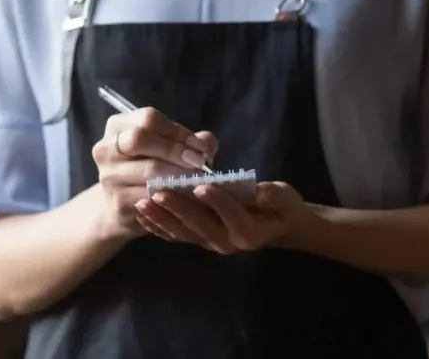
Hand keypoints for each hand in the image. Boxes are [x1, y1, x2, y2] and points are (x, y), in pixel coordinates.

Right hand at [92, 107, 217, 240]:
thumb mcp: (168, 147)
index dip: (178, 132)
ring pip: (148, 170)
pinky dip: (173, 196)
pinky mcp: (117, 202)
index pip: (149, 119)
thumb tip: (206, 144)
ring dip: (178, 174)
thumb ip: (190, 141)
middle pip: (140, 139)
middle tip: (199, 162)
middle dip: (175, 150)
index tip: (199, 147)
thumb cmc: (152, 168)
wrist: (124, 206)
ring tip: (198, 179)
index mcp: (118, 126)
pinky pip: (151, 196)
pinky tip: (187, 197)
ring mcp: (108, 176)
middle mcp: (106, 148)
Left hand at [136, 181, 312, 254]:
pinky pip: (175, 236)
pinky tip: (141, 213)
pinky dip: (157, 226)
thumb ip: (275, 196)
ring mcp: (210, 243)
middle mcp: (228, 242)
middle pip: (200, 226)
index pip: (232, 216)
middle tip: (159, 192)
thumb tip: (261, 191)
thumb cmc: (281, 209)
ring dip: (162, 218)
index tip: (202, 186)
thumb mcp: (287, 200)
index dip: (218, 202)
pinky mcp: (198, 240)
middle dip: (179, 209)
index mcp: (250, 232)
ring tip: (143, 202)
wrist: (275, 226)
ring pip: (183, 233)